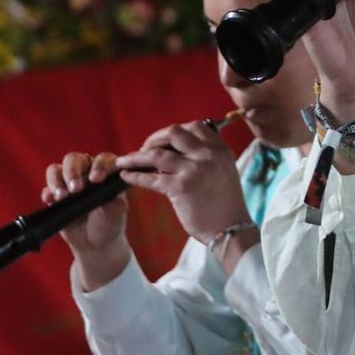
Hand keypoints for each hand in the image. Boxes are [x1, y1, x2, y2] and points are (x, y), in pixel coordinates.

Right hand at [45, 150, 129, 290]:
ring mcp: (69, 181)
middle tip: (75, 189)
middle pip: (75, 159)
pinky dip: (48, 192)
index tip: (96, 180)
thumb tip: (113, 198)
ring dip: (57, 180)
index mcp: (106, 171)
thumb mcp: (115, 215)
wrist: (94, 243)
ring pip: (57, 169)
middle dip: (72, 172)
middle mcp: (87, 171)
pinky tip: (51, 201)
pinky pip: (47, 187)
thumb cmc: (109, 223)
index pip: (103, 159)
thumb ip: (115, 205)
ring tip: (62, 197)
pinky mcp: (55, 194)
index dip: (99, 165)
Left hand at [117, 120, 248, 242]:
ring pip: (156, 154)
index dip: (175, 132)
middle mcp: (208, 154)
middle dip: (154, 138)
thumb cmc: (226, 203)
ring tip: (124, 161)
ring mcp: (194, 170)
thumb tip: (174, 151)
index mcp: (220, 149)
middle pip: (174, 132)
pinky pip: (151, 177)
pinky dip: (135, 176)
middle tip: (144, 149)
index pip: (194, 126)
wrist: (231, 229)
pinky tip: (126, 176)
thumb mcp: (223, 171)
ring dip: (136, 156)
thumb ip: (206, 157)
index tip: (163, 141)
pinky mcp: (181, 187)